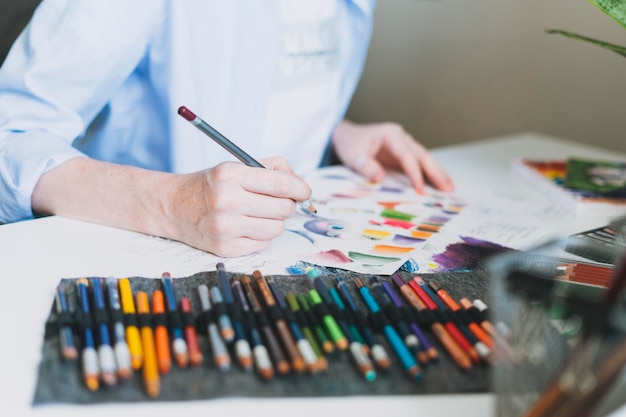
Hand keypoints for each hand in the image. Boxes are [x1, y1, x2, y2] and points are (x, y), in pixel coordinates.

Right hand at [164, 157, 311, 256]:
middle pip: (284, 208)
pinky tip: (247, 226)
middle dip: (287, 204)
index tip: (305, 191)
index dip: (300, 188)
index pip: (280, 184)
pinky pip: (264, 243)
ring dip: (275, 221)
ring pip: (277, 228)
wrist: (172, 207)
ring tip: (260, 214)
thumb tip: (300, 185)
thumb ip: (271, 168)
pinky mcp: (226, 248)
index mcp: (230, 175)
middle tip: (278, 201)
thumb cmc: (210, 185)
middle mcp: (227, 201)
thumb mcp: (235, 167)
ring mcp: (225, 228)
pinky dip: (262, 235)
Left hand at [331, 119, 453, 192]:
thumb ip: (365, 165)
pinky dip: (429, 174)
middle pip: (422, 155)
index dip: (414, 172)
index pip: (406, 154)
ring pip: (424, 159)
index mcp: (390, 134)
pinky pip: (418, 164)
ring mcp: (404, 145)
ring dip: (437, 173)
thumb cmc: (350, 144)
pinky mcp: (403, 154)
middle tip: (447, 188)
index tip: (419, 187)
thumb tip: (380, 178)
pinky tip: (439, 184)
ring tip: (450, 188)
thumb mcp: (352, 155)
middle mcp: (401, 137)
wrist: (347, 136)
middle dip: (435, 172)